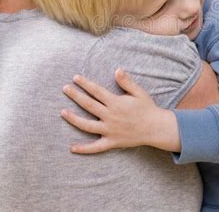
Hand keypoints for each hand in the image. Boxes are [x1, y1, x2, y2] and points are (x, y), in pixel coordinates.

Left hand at [61, 69, 180, 153]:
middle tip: (65, 88)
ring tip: (62, 112)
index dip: (85, 84)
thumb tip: (117, 70)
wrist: (155, 128)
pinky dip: (84, 149)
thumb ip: (127, 82)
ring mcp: (110, 130)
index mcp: (116, 103)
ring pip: (87, 125)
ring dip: (74, 119)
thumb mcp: (139, 92)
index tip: (75, 78)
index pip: (96, 91)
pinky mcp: (112, 142)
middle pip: (88, 105)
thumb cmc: (147, 108)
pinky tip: (72, 148)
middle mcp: (110, 116)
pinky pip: (96, 147)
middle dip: (76, 96)